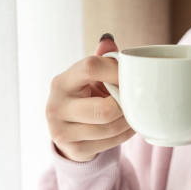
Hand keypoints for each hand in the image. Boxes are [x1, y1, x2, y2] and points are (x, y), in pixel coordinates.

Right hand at [46, 36, 134, 161]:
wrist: (70, 129)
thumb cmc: (87, 95)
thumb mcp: (91, 76)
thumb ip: (102, 59)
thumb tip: (108, 39)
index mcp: (61, 81)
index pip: (91, 67)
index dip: (117, 70)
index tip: (131, 75)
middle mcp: (56, 106)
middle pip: (104, 108)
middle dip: (126, 104)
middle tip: (134, 99)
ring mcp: (62, 131)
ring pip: (110, 127)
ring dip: (129, 120)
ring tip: (133, 112)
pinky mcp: (74, 150)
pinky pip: (110, 142)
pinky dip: (125, 134)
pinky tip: (127, 125)